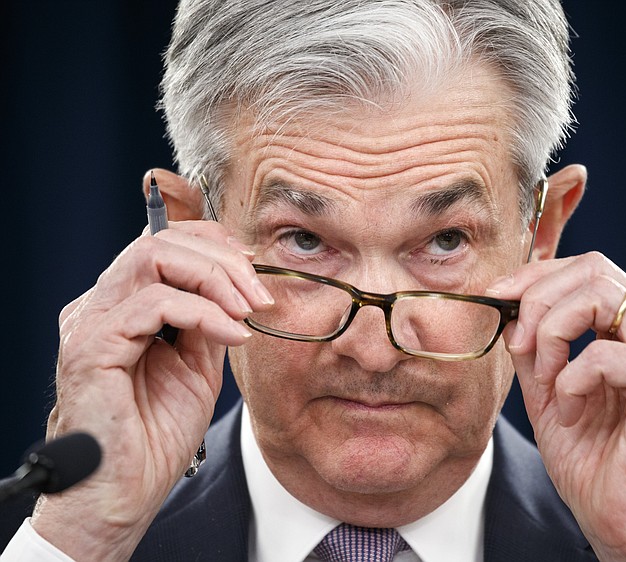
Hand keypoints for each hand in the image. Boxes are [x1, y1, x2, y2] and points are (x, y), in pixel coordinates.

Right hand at [31, 219, 269, 560]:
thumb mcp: (197, 364)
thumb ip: (208, 320)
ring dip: (215, 278)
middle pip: (160, 241)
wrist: (125, 492)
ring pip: (153, 257)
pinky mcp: (91, 346)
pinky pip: (153, 303)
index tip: (255, 268)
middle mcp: (101, 306)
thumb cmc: (154, 436)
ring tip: (247, 310)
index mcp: (123, 305)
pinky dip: (203, 313)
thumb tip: (238, 287)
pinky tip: (231, 335)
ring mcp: (91, 322)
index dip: (213, 245)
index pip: (164, 243)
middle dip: (221, 259)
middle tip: (259, 293)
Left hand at [488, 252, 625, 560]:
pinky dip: (571, 380)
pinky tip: (570, 412)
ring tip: (546, 379)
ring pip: (601, 295)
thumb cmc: (591, 460)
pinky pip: (604, 354)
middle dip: (539, 298)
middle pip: (595, 269)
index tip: (496, 295)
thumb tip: (509, 305)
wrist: (620, 520)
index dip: (537, 275)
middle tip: (517, 343)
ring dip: (553, 334)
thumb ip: (534, 346)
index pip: (589, 269)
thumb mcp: (547, 389)